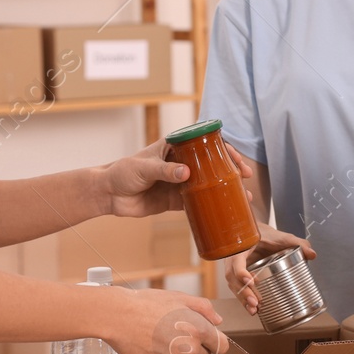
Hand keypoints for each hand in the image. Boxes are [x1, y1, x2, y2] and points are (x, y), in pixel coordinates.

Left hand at [100, 139, 256, 218]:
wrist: (109, 195)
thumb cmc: (123, 172)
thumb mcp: (144, 168)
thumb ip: (166, 171)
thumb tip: (187, 174)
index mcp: (174, 147)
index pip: (204, 143)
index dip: (223, 149)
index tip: (235, 158)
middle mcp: (180, 163)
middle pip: (210, 163)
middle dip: (230, 169)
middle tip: (244, 177)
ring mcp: (179, 182)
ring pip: (207, 184)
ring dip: (224, 189)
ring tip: (242, 196)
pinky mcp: (175, 200)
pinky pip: (196, 202)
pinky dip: (209, 205)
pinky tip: (223, 209)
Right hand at [101, 288, 227, 353]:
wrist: (118, 315)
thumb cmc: (147, 304)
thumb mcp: (180, 298)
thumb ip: (204, 309)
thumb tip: (217, 321)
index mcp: (198, 330)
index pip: (222, 346)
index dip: (215, 341)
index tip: (209, 339)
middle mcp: (187, 348)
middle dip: (195, 347)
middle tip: (177, 331)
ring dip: (176, 352)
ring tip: (159, 333)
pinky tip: (149, 341)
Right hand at [224, 223, 315, 313]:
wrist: (257, 233)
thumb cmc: (267, 235)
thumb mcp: (283, 237)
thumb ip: (298, 243)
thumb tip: (312, 254)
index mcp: (242, 247)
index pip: (237, 260)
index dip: (241, 272)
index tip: (251, 281)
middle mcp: (234, 259)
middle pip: (233, 278)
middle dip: (243, 292)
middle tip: (256, 303)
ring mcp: (235, 269)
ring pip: (234, 286)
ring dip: (242, 299)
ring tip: (255, 310)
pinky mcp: (239, 277)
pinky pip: (238, 289)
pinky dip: (244, 300)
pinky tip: (253, 310)